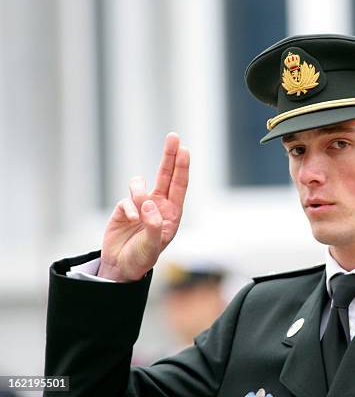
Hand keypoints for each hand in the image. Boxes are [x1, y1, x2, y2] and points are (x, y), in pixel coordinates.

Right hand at [98, 133, 189, 280]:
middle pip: (165, 175)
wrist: (120, 267)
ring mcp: (141, 206)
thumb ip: (153, 225)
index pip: (179, 185)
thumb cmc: (142, 258)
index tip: (184, 149)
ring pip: (140, 184)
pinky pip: (126, 200)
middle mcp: (158, 206)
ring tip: (138, 213)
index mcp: (172, 213)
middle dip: (169, 156)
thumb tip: (149, 204)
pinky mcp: (123, 209)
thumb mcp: (152, 246)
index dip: (182, 167)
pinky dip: (128, 208)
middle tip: (173, 136)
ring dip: (139, 192)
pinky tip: (130, 220)